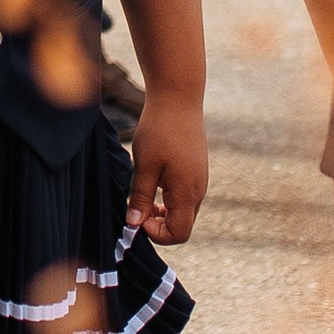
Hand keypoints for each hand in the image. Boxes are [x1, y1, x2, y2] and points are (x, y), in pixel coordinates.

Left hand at [129, 89, 206, 246]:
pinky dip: (169, 200)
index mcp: (187, 192)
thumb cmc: (159, 130)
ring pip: (184, 211)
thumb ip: (140, 197)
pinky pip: (185, 197)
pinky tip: (154, 182)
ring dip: (163, 212)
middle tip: (137, 208)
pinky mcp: (197, 171)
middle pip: (182, 226)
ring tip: (143, 194)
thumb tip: (133, 225)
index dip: (156, 233)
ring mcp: (200, 180)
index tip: (137, 216)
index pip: (179, 234)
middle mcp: (199, 190)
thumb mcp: (144, 166)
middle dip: (158, 224)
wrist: (178, 98)